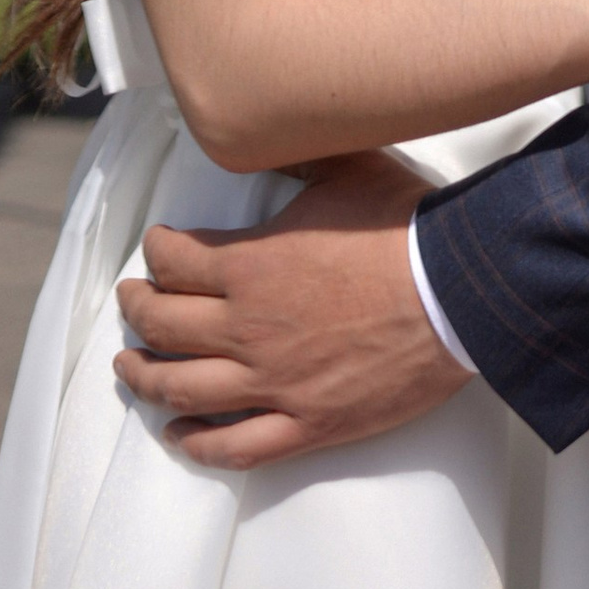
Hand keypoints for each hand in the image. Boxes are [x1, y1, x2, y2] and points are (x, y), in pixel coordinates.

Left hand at [113, 150, 463, 469]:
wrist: (458, 289)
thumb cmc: (403, 224)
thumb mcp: (346, 167)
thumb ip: (297, 159)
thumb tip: (270, 143)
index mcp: (251, 266)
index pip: (175, 262)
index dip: (156, 250)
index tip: (155, 247)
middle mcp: (247, 328)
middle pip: (165, 327)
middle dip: (137, 311)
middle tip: (130, 301)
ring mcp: (273, 383)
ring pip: (183, 389)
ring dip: (146, 378)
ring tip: (130, 368)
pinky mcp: (307, 424)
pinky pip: (236, 445)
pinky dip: (198, 442)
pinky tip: (179, 434)